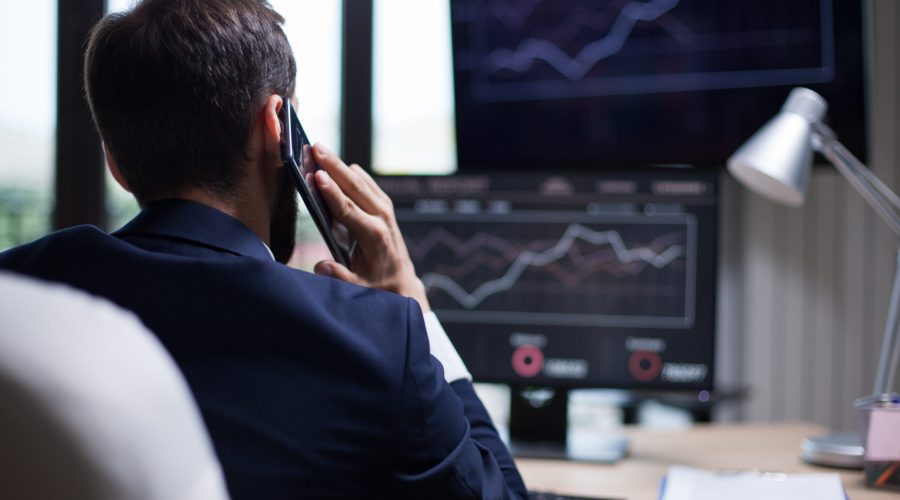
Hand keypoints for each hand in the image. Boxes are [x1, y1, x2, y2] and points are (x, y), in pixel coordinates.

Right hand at [311, 143, 430, 311]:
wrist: (402, 282)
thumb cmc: (377, 285)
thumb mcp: (358, 288)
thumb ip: (339, 277)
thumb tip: (321, 266)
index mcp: (373, 236)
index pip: (348, 209)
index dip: (331, 192)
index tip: (317, 175)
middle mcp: (382, 218)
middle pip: (355, 186)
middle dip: (334, 166)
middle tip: (314, 148)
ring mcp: (385, 209)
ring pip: (361, 180)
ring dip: (340, 165)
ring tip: (319, 149)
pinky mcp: (385, 205)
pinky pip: (366, 182)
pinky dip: (350, 172)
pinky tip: (336, 163)